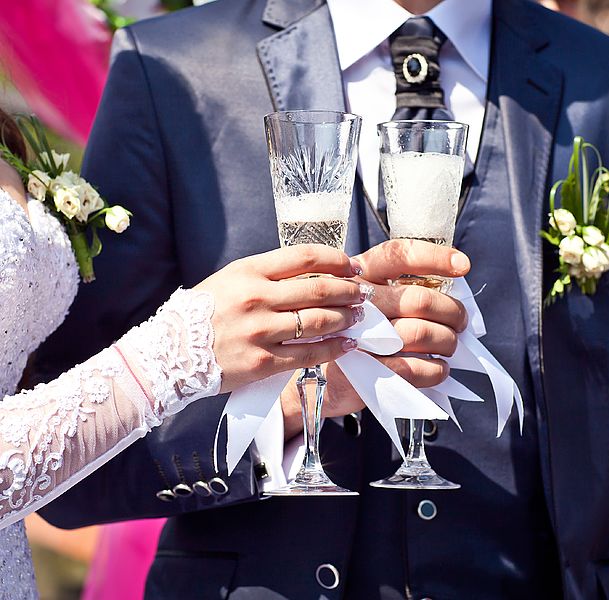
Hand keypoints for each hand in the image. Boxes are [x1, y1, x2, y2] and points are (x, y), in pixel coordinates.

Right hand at [195, 245, 369, 392]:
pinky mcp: (263, 361)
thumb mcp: (230, 279)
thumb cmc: (203, 313)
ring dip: (346, 317)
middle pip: (319, 289)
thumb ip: (268, 275)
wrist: (169, 352)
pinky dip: (334, 348)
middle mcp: (256, 298)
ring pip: (318, 321)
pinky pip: (309, 353)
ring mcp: (260, 331)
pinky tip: (347, 343)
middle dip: (349, 290)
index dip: (337, 260)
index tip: (353, 265)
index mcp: (249, 271)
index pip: (305, 257)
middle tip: (363, 292)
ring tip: (358, 316)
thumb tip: (314, 274)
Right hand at [280, 239, 469, 439]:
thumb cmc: (352, 333)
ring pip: (421, 333)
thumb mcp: (366, 300)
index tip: (462, 265)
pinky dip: (436, 369)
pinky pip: (415, 368)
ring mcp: (359, 335)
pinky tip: (438, 368)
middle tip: (460, 322)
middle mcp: (355, 300)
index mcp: (359, 274)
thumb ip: (399, 290)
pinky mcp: (365, 370)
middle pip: (419, 298)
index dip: (434, 257)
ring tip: (450, 345)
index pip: (398, 255)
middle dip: (452, 311)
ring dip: (447, 341)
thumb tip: (450, 293)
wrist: (315, 379)